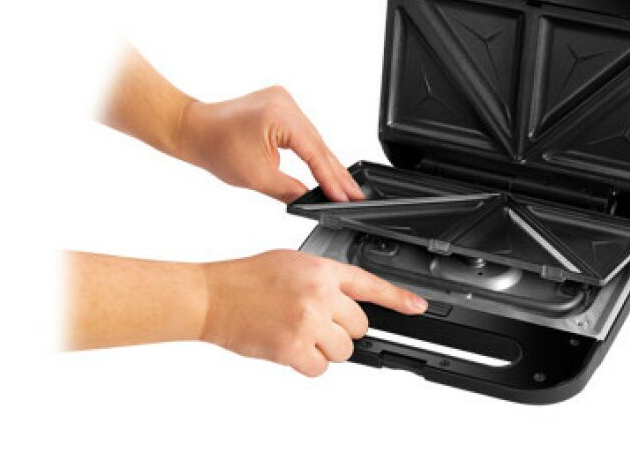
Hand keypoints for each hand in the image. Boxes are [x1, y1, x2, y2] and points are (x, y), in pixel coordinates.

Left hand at [178, 86, 364, 202]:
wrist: (193, 129)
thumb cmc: (214, 147)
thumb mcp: (255, 177)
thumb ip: (290, 190)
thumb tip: (313, 200)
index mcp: (281, 115)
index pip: (315, 152)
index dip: (332, 178)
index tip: (347, 197)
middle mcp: (286, 102)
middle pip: (318, 144)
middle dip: (335, 172)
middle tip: (356, 195)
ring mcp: (285, 101)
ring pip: (313, 139)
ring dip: (326, 163)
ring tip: (344, 186)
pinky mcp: (281, 106)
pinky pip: (304, 133)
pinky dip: (312, 152)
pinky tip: (324, 167)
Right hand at [200, 250, 426, 375]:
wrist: (211, 297)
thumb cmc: (246, 279)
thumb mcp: (293, 263)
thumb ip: (323, 279)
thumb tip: (347, 302)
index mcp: (321, 270)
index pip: (370, 284)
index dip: (398, 298)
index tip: (418, 307)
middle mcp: (320, 294)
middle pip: (359, 326)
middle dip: (342, 329)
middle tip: (315, 323)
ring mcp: (308, 321)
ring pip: (343, 350)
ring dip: (326, 349)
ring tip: (298, 333)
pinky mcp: (293, 348)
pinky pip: (320, 367)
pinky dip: (308, 364)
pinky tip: (290, 348)